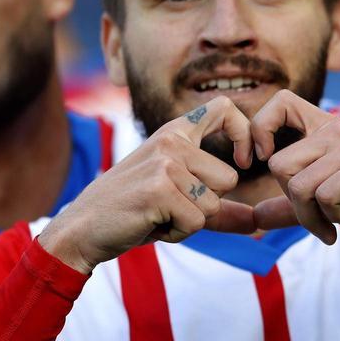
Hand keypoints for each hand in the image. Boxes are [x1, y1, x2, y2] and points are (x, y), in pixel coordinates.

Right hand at [37, 96, 256, 273]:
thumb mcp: (175, 201)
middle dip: (206, 205)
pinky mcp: (160, 189)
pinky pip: (196, 222)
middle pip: (229, 179)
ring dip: (189, 221)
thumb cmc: (131, 212)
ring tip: (157, 214)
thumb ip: (219, 209)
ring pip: (213, 204)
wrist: (82, 227)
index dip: (244, 133)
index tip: (245, 161)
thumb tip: (257, 222)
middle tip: (168, 206)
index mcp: (174, 133)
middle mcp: (170, 141)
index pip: (224, 108)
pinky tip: (150, 223)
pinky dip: (177, 232)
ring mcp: (165, 163)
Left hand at [252, 90, 339, 245]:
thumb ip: (293, 207)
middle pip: (279, 166)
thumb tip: (254, 215)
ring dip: (315, 217)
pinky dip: (336, 218)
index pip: (280, 103)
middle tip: (322, 217)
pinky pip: (324, 197)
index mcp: (327, 131)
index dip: (259, 130)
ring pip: (299, 187)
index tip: (260, 162)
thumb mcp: (331, 206)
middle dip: (294, 205)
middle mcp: (337, 130)